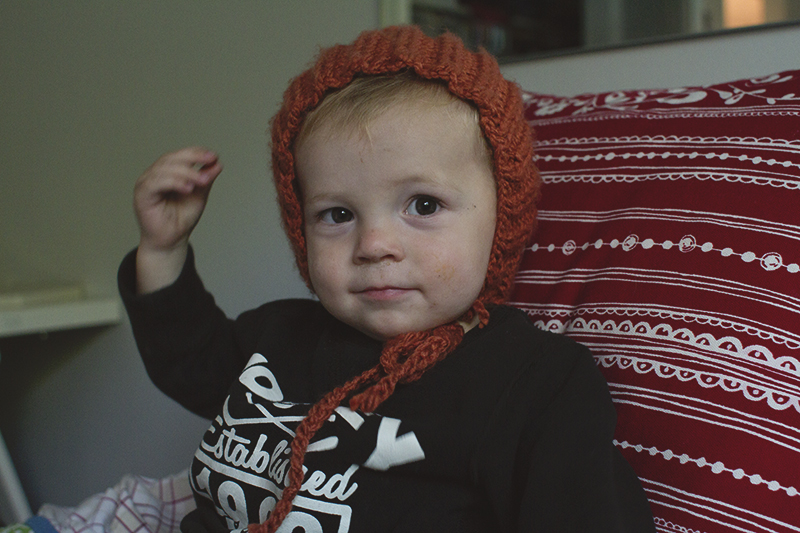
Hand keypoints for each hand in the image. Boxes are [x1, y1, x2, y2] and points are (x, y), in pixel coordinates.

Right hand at [133, 147, 221, 292]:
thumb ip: (205, 179)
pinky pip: (156, 183)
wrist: (171, 240)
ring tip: (203, 180)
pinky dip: (173, 182)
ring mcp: (146, 183)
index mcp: (167, 172)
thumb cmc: (181, 219)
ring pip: (165, 169)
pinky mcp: (142, 194)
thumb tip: (216, 163)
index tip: (213, 156)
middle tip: (210, 162)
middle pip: (172, 159)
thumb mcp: (199, 196)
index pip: (180, 155)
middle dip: (193, 158)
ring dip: (186, 172)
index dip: (196, 152)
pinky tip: (188, 188)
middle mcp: (155, 174)